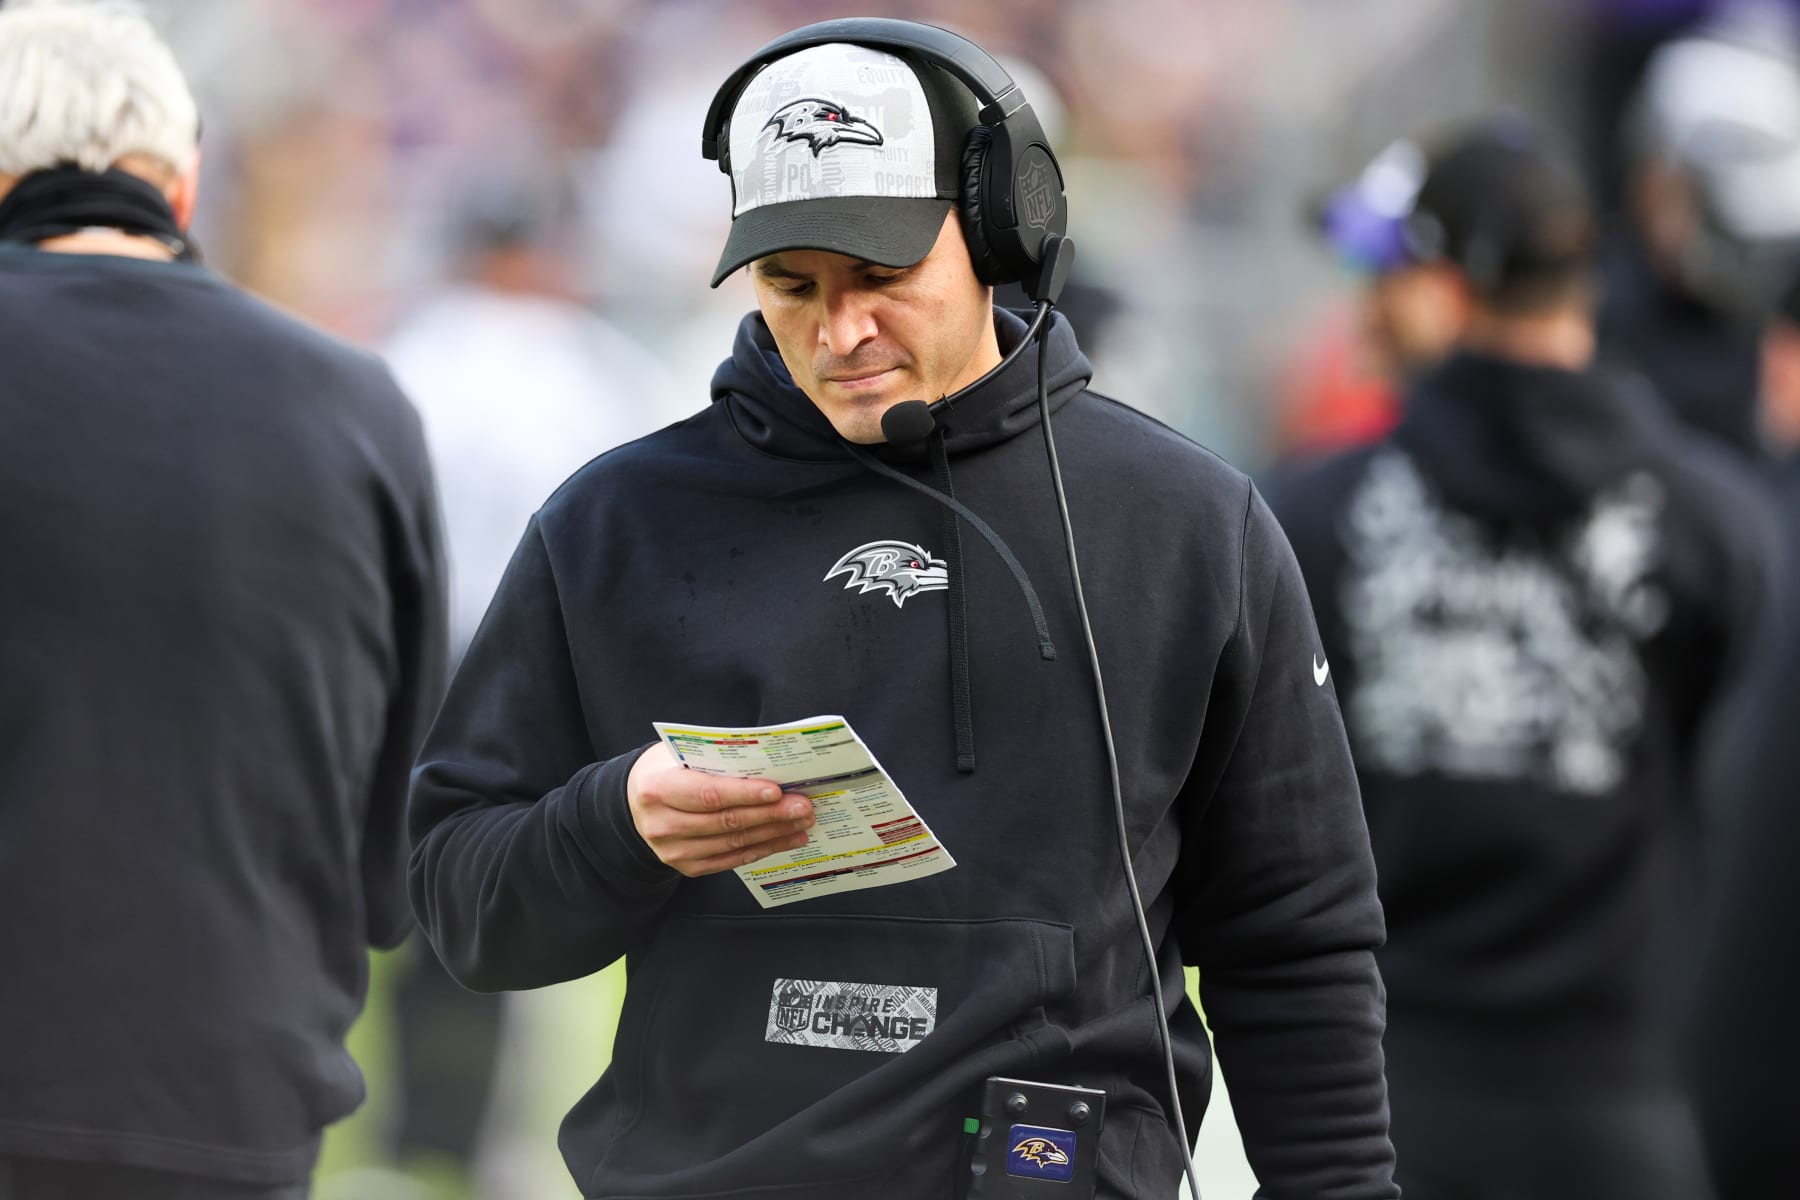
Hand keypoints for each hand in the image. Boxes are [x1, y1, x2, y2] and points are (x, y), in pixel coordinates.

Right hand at [627, 741, 815, 876]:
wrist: (636, 802)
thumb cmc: (667, 769)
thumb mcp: (681, 754)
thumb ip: (717, 760)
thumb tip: (770, 764)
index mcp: (658, 789)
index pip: (708, 794)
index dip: (744, 794)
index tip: (777, 791)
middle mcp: (662, 824)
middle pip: (726, 822)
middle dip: (770, 815)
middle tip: (802, 806)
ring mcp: (673, 851)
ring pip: (733, 843)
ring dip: (773, 833)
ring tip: (801, 822)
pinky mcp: (687, 867)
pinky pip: (731, 860)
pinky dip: (762, 849)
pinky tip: (785, 839)